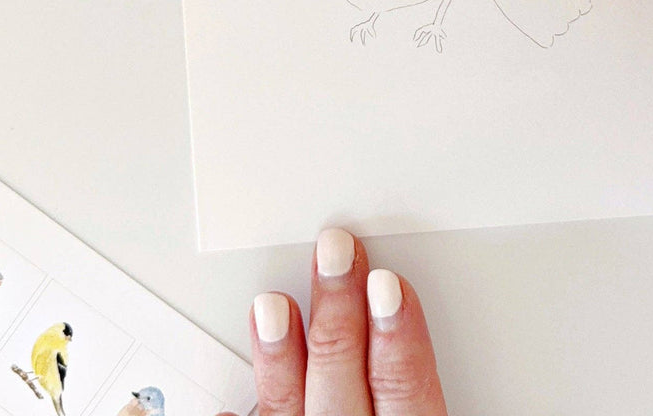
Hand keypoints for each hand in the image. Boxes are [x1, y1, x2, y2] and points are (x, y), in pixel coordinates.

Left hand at [235, 227, 448, 415]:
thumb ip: (423, 384)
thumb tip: (415, 311)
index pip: (405, 389)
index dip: (397, 335)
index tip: (388, 285)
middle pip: (343, 378)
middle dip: (338, 311)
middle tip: (335, 253)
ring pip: (289, 406)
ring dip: (280, 355)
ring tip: (272, 305)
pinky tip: (229, 395)